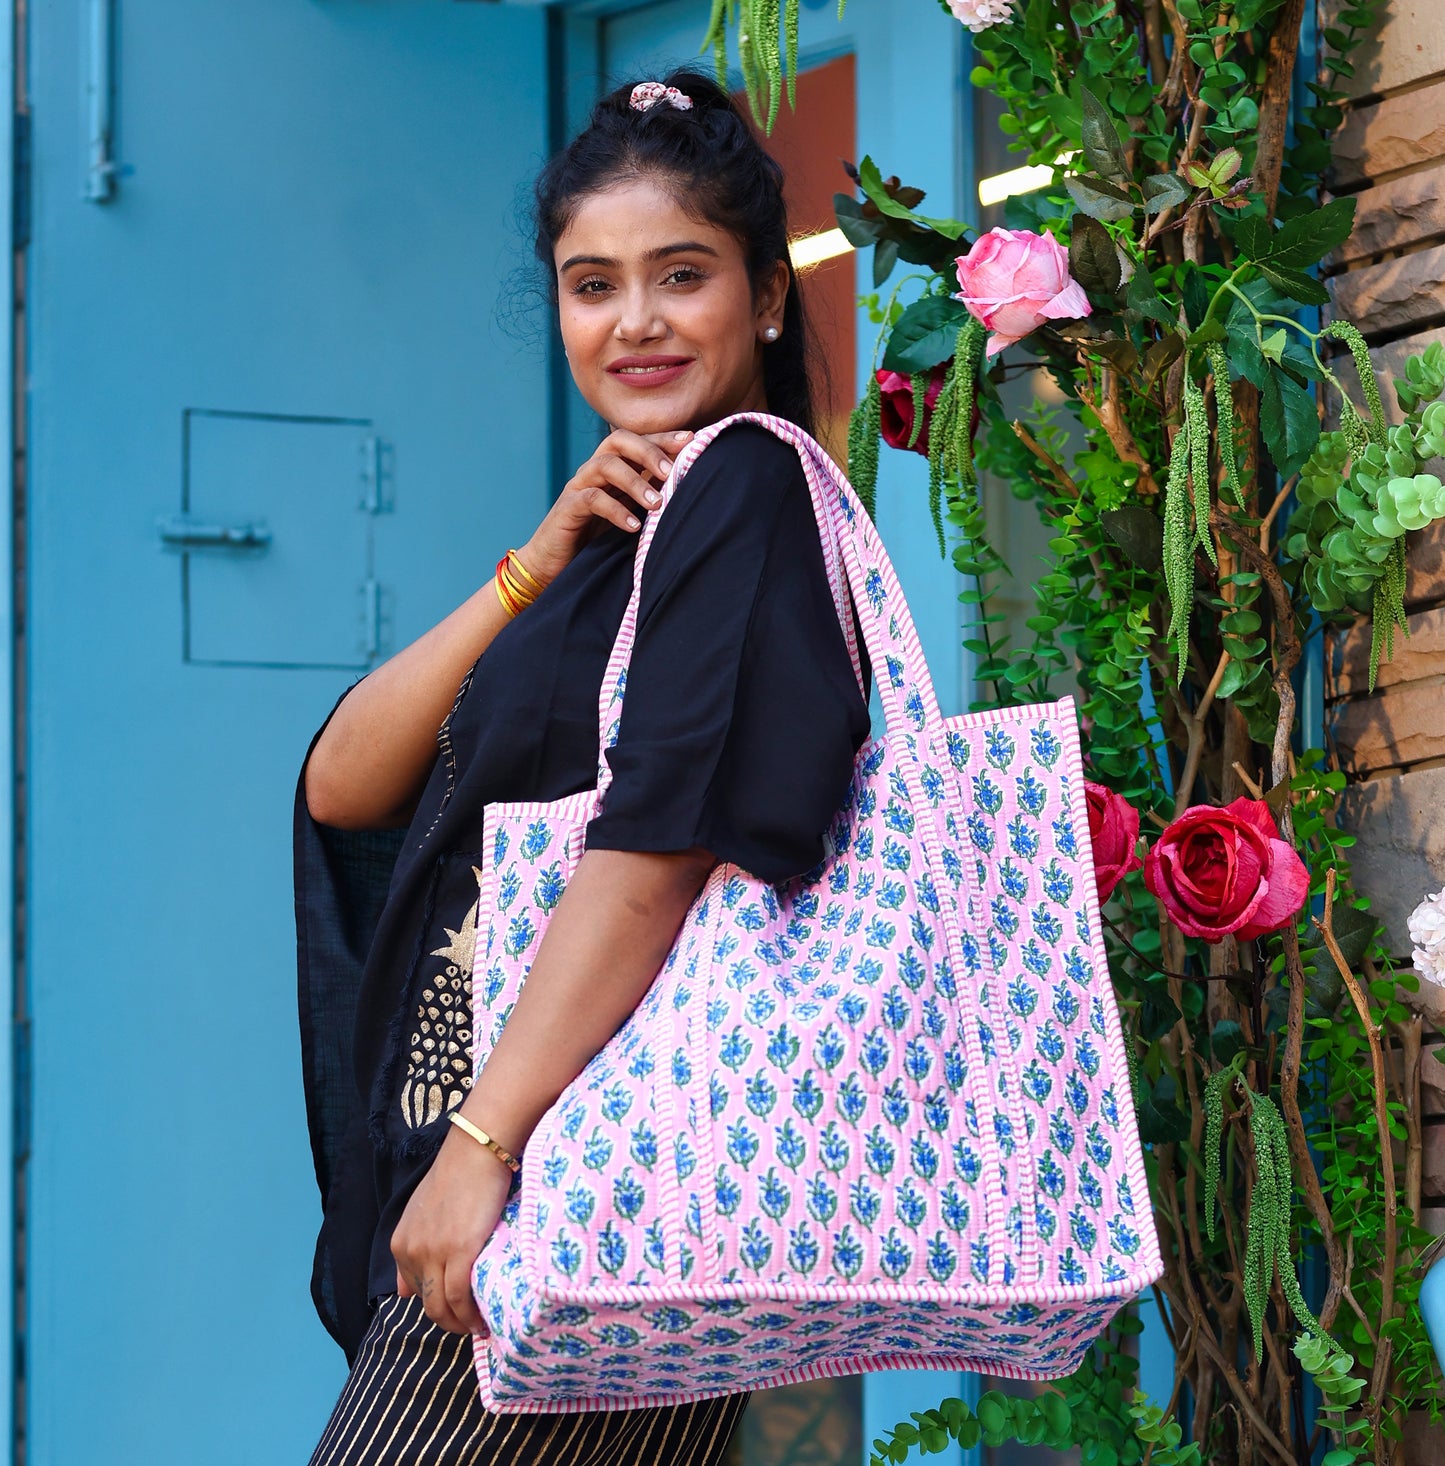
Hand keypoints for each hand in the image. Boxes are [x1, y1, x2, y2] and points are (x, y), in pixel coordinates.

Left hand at [392, 1125, 514, 1334]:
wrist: (477, 1150)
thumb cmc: (458, 1174)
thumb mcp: (423, 1212)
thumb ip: (414, 1247)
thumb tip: (403, 1292)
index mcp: (401, 1243)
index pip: (413, 1291)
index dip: (436, 1303)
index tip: (457, 1308)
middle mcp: (411, 1251)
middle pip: (427, 1305)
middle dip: (448, 1321)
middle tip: (471, 1324)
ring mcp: (433, 1253)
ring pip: (441, 1308)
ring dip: (460, 1324)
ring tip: (480, 1327)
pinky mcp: (459, 1252)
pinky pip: (460, 1298)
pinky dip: (470, 1316)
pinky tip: (483, 1321)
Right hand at [519, 428, 693, 585]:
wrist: (555, 566)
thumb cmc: (597, 540)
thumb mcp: (631, 515)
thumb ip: (651, 497)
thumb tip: (687, 485)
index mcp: (612, 469)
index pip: (637, 441)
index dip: (663, 438)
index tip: (692, 440)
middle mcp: (594, 471)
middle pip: (619, 441)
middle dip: (649, 451)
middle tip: (672, 471)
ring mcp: (578, 487)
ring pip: (605, 466)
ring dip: (635, 482)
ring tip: (657, 503)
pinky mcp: (567, 509)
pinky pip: (591, 499)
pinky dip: (615, 510)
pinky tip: (634, 525)